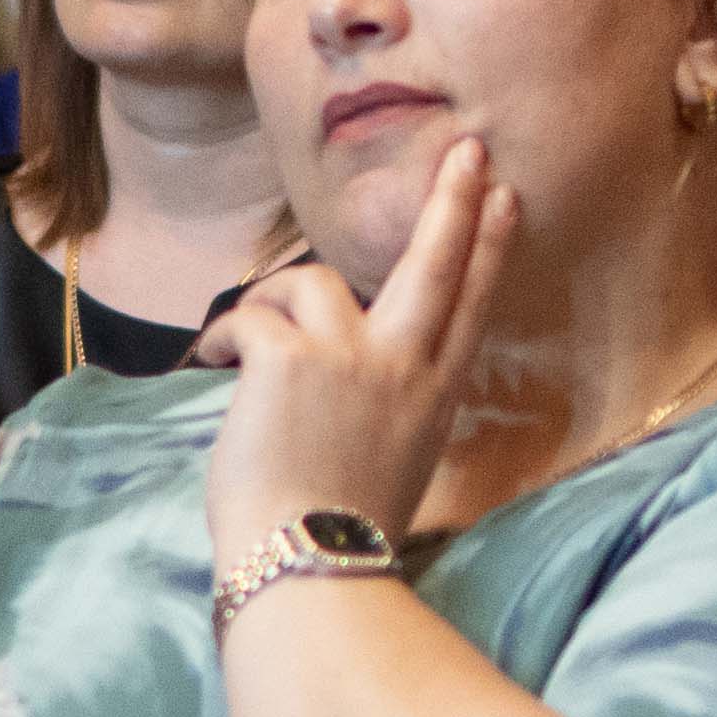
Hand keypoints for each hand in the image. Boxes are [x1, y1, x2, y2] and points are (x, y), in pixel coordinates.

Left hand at [203, 140, 506, 555]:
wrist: (304, 565)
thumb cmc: (334, 533)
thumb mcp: (392, 464)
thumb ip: (387, 407)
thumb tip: (349, 374)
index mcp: (432, 398)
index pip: (469, 309)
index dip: (488, 250)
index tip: (505, 199)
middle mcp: (403, 368)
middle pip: (435, 266)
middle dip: (452, 202)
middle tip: (466, 150)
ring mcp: (350, 359)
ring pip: (311, 285)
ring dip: (272, 307)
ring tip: (245, 354)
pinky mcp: (290, 357)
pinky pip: (249, 317)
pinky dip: (222, 338)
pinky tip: (211, 366)